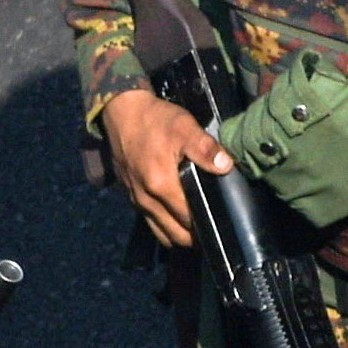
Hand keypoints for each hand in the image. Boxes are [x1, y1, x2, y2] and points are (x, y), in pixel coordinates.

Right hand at [98, 85, 213, 250]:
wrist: (121, 111)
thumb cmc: (154, 119)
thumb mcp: (183, 127)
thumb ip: (205, 148)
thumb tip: (227, 166)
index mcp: (161, 185)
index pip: (189, 220)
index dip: (208, 224)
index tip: (223, 222)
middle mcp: (146, 199)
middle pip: (176, 235)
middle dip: (195, 236)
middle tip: (214, 225)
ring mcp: (135, 199)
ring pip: (161, 233)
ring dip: (179, 234)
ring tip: (196, 226)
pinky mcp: (129, 195)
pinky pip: (149, 221)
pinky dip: (164, 225)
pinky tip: (176, 214)